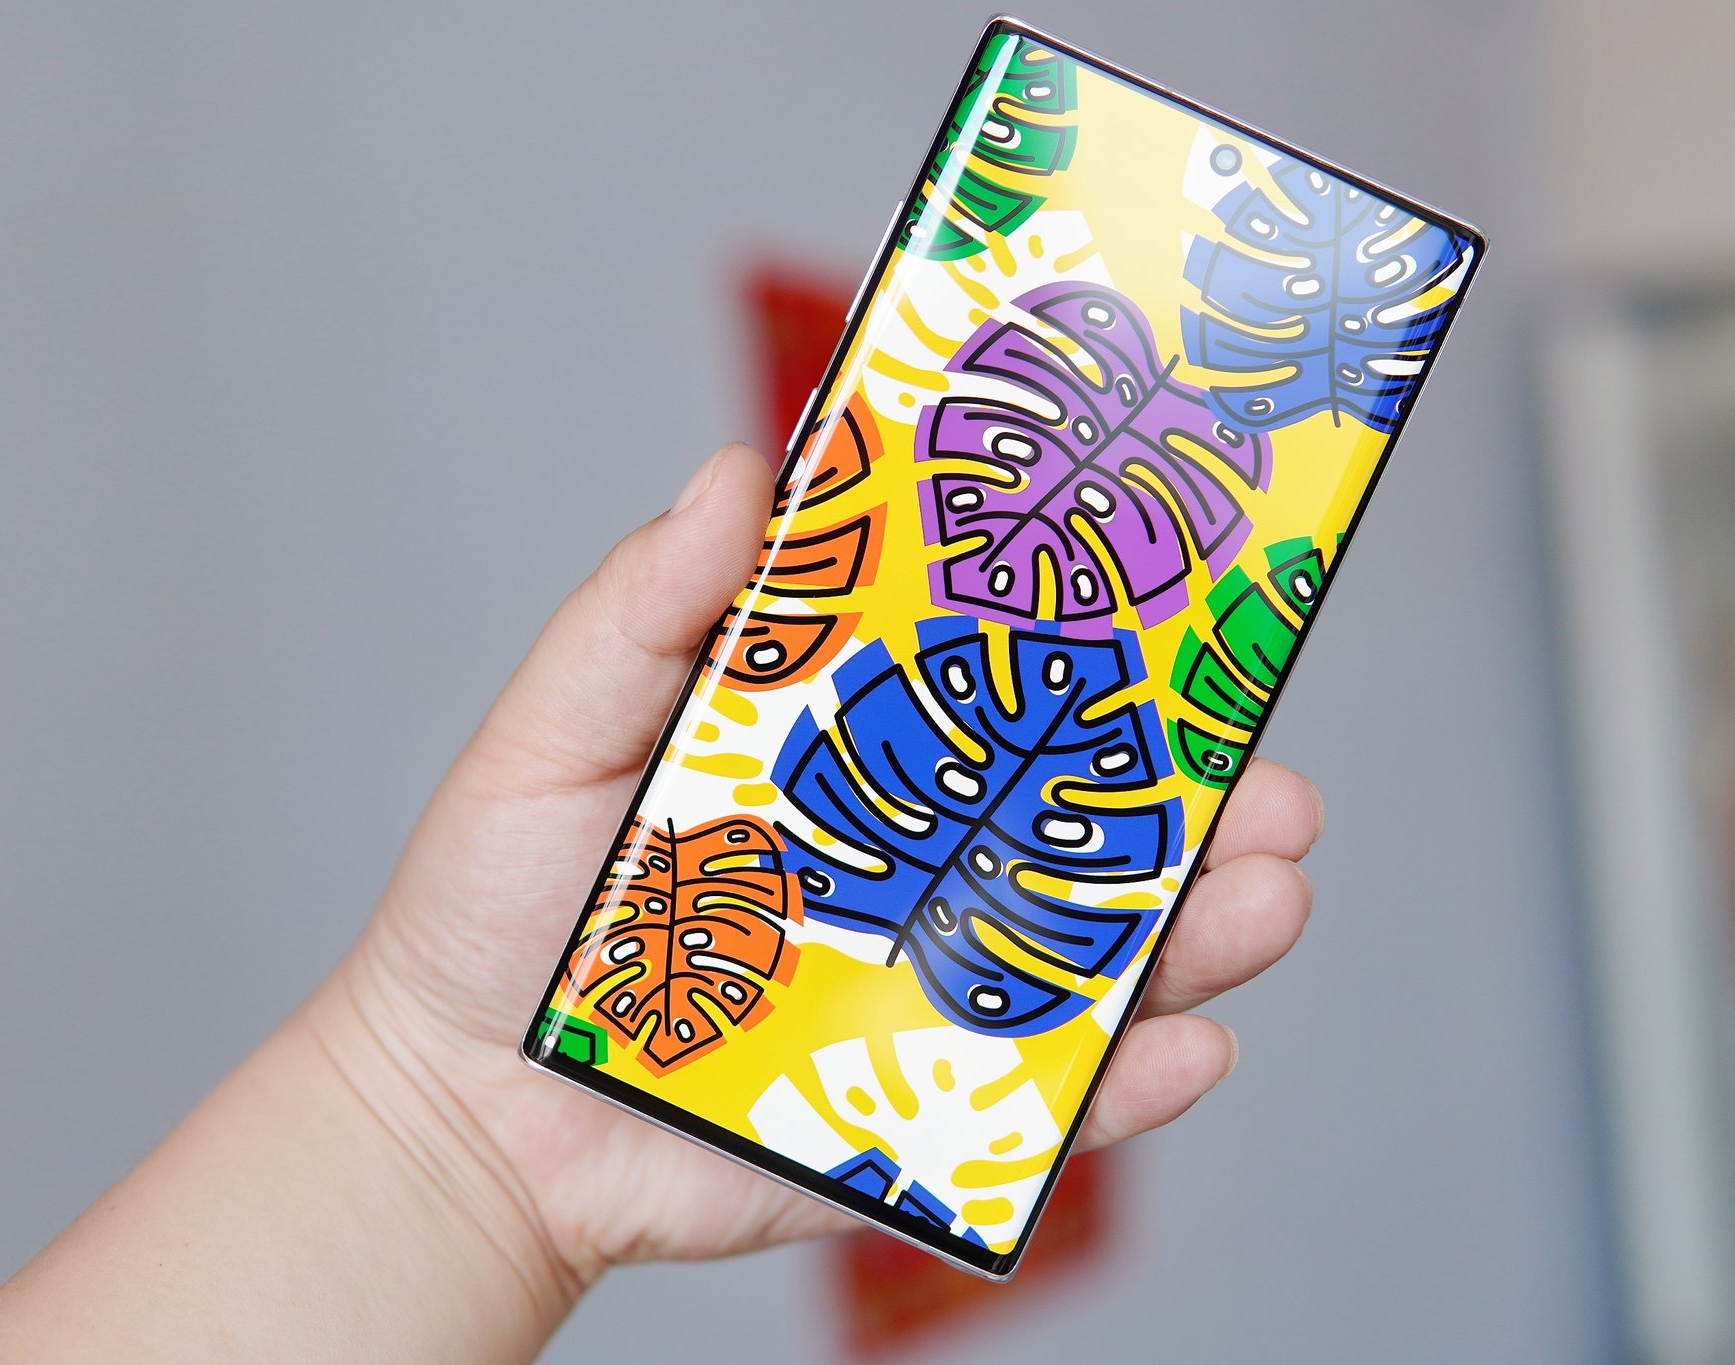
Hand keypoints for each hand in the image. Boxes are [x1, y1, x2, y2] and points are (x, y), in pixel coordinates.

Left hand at [314, 441, 1322, 1288]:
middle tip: (1272, 777)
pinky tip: (1186, 1049)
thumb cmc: (497, 908)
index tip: (1198, 589)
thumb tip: (741, 472)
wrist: (462, 1109)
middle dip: (1206, 800)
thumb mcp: (559, 726)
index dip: (1105, 648)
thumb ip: (648, 608)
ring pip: (1100, 962)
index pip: (1001, 692)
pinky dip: (1126, 1089)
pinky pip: (1044, 1111)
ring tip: (1268, 894)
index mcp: (850, 764)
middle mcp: (912, 874)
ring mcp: (923, 996)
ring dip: (1207, 930)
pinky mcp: (913, 1120)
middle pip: (1088, 827)